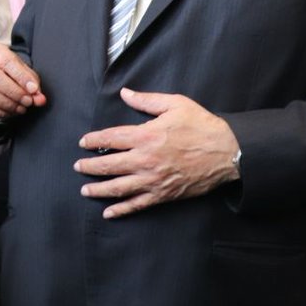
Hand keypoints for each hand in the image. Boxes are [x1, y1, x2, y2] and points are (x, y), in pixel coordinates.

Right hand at [0, 41, 44, 118]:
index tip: (33, 89)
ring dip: (7, 103)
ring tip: (21, 107)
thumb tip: (39, 98)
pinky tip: (10, 111)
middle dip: (14, 92)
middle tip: (28, 101)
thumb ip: (31, 81)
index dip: (21, 76)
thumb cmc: (7, 71)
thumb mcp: (21, 69)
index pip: (6, 60)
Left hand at [74, 88, 239, 218]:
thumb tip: (125, 93)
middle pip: (109, 165)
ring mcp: (153, 180)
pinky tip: (108, 212)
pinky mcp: (163, 194)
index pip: (111, 138)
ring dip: (99, 189)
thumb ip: (146, 100)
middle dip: (90, 166)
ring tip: (85, 189)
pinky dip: (121, 210)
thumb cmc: (201, 125)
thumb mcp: (174, 104)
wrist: (227, 151)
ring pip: (118, 188)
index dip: (94, 140)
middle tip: (78, 167)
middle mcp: (145, 159)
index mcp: (146, 136)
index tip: (83, 143)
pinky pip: (137, 204)